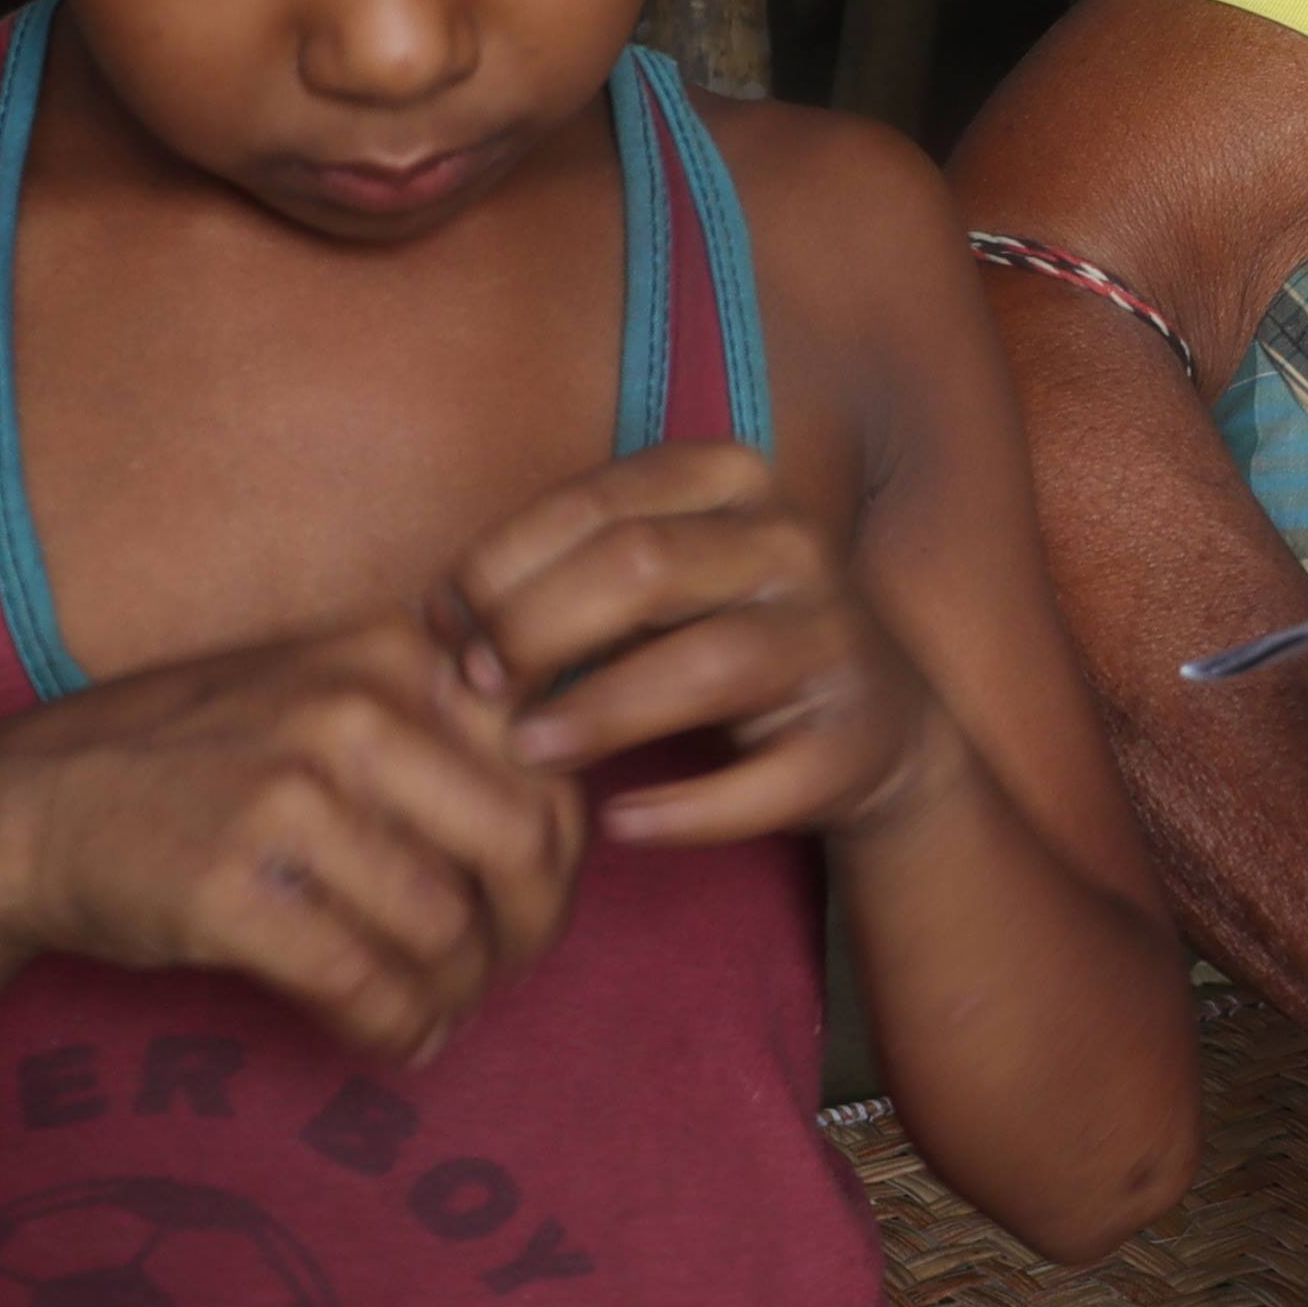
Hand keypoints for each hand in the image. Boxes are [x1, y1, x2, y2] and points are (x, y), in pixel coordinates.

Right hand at [0, 618, 585, 1065]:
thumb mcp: (329, 691)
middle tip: (505, 972)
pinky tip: (395, 1039)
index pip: (548, 761)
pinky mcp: (232, 886)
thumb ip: (443, 735)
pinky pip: (362, 982)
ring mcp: (289, 794)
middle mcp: (354, 708)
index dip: (562, 854)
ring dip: (457, 992)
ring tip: (440, 1010)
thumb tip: (569, 833)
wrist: (26, 804)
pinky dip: (396, 1028)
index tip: (533, 901)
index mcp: (398, 651)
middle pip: (524, 844)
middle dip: (533, 930)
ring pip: (446, 925)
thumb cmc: (201, 757)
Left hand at [443, 439, 943, 849]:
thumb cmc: (718, 630)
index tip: (442, 625)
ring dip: (602, 712)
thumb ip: (562, 572)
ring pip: (709, 664)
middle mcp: (792, 545)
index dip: (503, 563)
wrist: (870, 713)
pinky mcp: (853, 737)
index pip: (598, 500)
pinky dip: (688, 810)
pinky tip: (622, 823)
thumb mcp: (657, 572)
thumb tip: (437, 615)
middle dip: (540, 628)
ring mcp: (833, 640)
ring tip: (527, 752)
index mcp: (732, 484)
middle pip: (646, 565)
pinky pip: (767, 780)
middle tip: (476, 688)